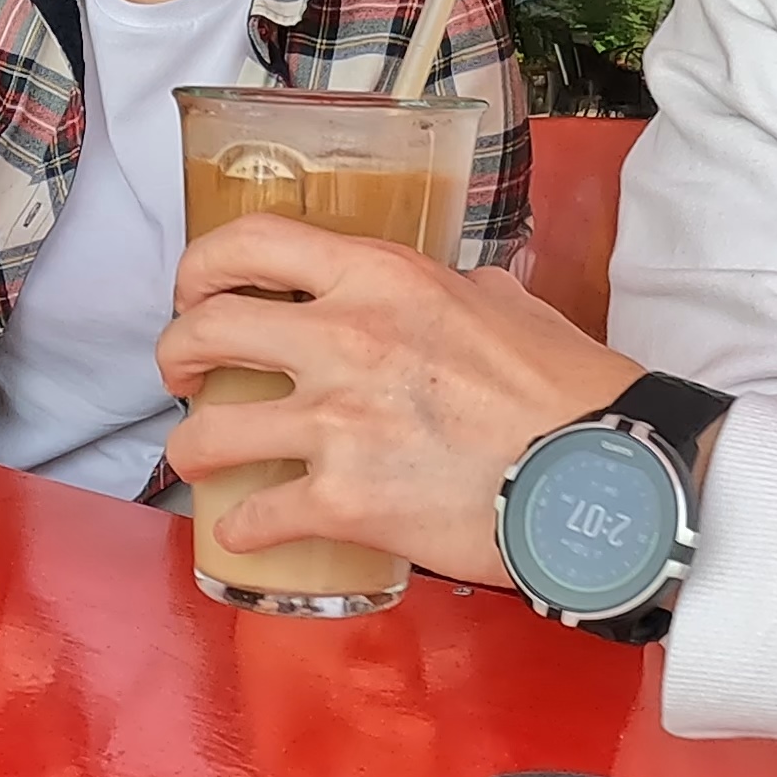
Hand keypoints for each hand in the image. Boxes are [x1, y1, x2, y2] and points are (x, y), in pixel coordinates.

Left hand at [154, 214, 636, 585]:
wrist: (600, 476)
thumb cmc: (568, 392)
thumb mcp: (508, 304)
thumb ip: (460, 289)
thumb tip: (456, 290)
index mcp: (381, 278)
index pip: (252, 241)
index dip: (202, 265)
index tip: (196, 291)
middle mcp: (343, 338)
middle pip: (207, 329)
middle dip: (176, 353)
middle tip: (182, 373)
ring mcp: (337, 422)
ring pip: (207, 432)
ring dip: (187, 448)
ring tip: (196, 459)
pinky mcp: (344, 501)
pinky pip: (257, 517)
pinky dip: (240, 531)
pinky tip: (242, 536)